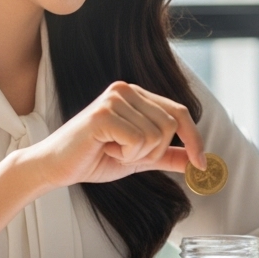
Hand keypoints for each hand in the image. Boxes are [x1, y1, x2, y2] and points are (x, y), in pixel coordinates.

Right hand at [22, 81, 205, 188]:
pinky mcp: (103, 113)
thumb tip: (196, 162)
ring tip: (112, 149)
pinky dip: (125, 154)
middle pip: (170, 125)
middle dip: (154, 151)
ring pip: (155, 135)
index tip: (202, 164)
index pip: (179, 112)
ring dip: (136, 154)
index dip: (194, 139)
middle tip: (127, 154)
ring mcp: (114, 98)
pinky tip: (105, 149)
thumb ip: (167, 155)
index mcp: (137, 95)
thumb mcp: (139, 158)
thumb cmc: (94, 158)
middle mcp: (126, 89)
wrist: (56, 167)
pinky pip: (137, 140)